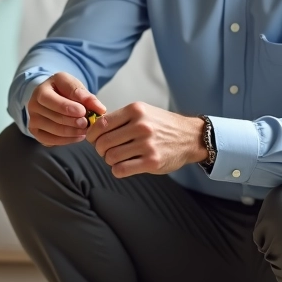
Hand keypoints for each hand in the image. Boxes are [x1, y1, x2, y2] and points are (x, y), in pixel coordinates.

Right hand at [27, 72, 105, 145]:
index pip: (52, 101)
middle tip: (87, 123)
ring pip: (53, 130)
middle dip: (73, 122)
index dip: (67, 108)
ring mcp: (33, 120)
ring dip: (72, 132)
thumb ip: (86, 96)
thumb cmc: (64, 90)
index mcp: (41, 90)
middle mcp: (33, 105)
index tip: (83, 111)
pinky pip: (50, 140)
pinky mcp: (36, 132)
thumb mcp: (74, 86)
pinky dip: (66, 140)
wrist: (52, 96)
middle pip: (54, 117)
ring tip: (86, 130)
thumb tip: (99, 109)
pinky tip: (78, 136)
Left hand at [87, 102, 207, 177]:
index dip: (92, 134)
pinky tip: (123, 166)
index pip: (101, 124)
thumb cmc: (162, 125)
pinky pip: (121, 170)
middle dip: (100, 149)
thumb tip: (93, 128)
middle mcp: (141, 126)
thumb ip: (120, 118)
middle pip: (103, 142)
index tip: (93, 139)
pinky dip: (117, 170)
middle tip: (105, 151)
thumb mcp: (142, 112)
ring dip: (109, 160)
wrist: (190, 137)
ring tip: (117, 158)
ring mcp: (147, 145)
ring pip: (111, 157)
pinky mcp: (152, 162)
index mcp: (136, 111)